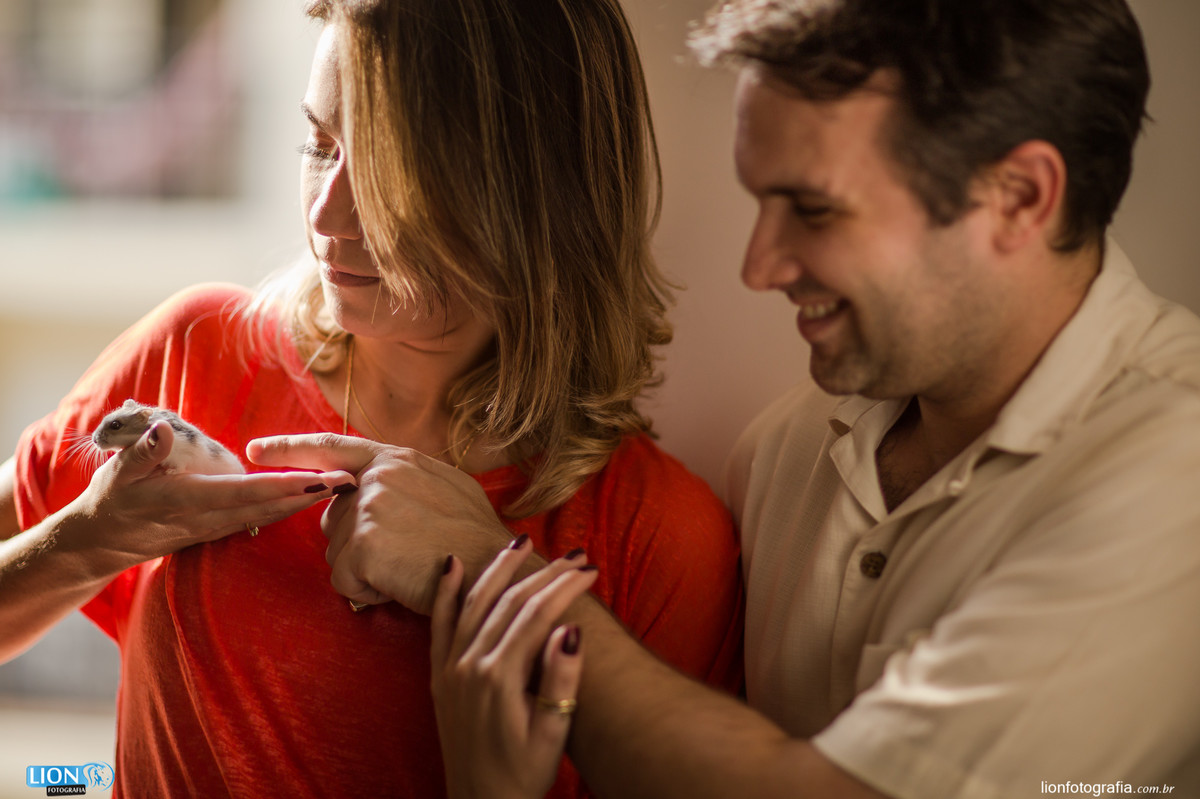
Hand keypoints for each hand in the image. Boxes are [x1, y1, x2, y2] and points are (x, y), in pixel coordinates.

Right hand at [68, 421, 349, 570]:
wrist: (99, 543)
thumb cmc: (109, 500)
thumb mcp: (116, 474)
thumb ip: (143, 453)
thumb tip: (163, 430)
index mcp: (188, 501)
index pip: (245, 494)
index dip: (283, 487)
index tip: (316, 479)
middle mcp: (208, 518)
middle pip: (268, 507)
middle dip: (310, 495)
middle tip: (351, 481)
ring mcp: (215, 527)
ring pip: (268, 516)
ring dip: (305, 503)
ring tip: (342, 488)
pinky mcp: (217, 529)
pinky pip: (259, 520)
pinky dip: (286, 510)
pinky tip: (310, 501)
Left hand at [247, 433, 515, 614]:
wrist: (497, 569)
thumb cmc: (478, 540)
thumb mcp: (446, 490)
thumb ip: (403, 482)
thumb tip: (367, 492)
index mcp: (399, 458)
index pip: (334, 448)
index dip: (291, 448)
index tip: (256, 449)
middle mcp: (380, 475)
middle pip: (334, 518)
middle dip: (356, 546)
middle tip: (404, 556)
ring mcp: (371, 506)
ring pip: (338, 553)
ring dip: (366, 573)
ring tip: (409, 569)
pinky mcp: (366, 542)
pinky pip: (344, 580)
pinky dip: (368, 593)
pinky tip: (401, 585)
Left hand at [431, 539, 594, 798]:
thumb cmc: (522, 775)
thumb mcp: (552, 734)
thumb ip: (560, 681)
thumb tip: (571, 630)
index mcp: (499, 677)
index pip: (535, 614)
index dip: (564, 587)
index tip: (590, 568)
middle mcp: (469, 664)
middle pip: (508, 602)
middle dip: (543, 573)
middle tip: (574, 553)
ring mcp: (450, 668)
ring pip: (473, 602)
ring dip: (498, 568)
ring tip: (521, 540)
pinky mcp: (440, 675)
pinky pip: (439, 623)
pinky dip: (446, 591)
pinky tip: (452, 564)